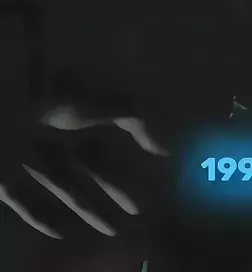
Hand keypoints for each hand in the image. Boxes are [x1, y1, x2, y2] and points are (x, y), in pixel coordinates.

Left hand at [0, 104, 169, 238]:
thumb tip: (165, 148)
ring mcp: (24, 150)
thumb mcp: (97, 102)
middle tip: (136, 212)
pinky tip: (60, 232)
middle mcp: (52, 133)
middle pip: (86, 168)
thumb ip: (133, 120)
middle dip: (111, 190)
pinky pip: (19, 195)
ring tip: (112, 230)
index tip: (145, 184)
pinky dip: (38, 214)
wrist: (3, 90)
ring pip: (59, 184)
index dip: (123, 168)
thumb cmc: (48, 91)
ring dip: (85, 207)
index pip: (104, 145)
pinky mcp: (0, 168)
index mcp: (75, 113)